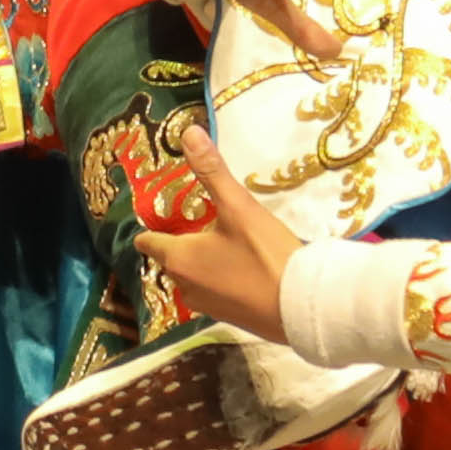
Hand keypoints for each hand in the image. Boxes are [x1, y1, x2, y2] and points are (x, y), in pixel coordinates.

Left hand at [132, 120, 308, 349]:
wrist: (303, 306)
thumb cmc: (264, 255)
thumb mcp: (239, 207)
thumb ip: (211, 171)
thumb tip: (188, 131)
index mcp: (179, 258)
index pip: (148, 242)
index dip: (151, 227)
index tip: (160, 212)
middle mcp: (185, 285)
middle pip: (171, 259)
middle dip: (181, 241)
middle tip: (200, 219)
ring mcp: (207, 305)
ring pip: (193, 276)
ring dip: (202, 260)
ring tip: (222, 240)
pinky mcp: (228, 318)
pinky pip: (213, 291)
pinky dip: (220, 277)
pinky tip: (242, 264)